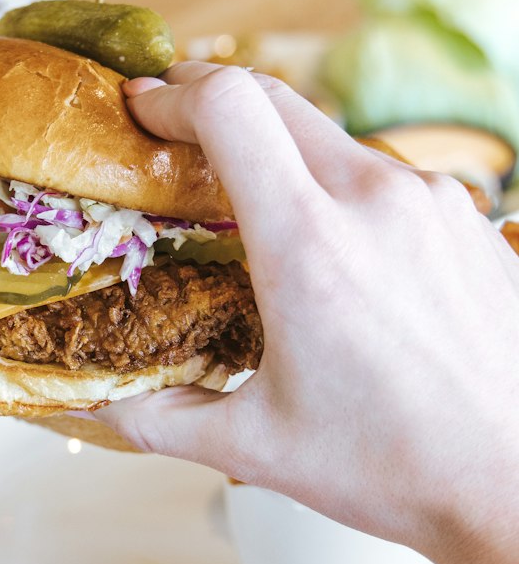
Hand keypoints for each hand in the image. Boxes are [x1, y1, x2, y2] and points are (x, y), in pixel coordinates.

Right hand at [100, 62, 518, 563]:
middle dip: (212, 103)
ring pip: (332, 139)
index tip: (142, 111)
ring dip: (280, 154)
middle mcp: (375, 201)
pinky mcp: (469, 217)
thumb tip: (93, 405)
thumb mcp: (255, 448)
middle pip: (276, 99)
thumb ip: (157, 418)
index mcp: (309, 246)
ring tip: (253, 211)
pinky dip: (339, 191)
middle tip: (174, 135)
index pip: (231, 107)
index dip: (173, 94)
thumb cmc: (395, 469)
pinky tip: (335, 252)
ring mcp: (433, 201)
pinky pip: (384, 177)